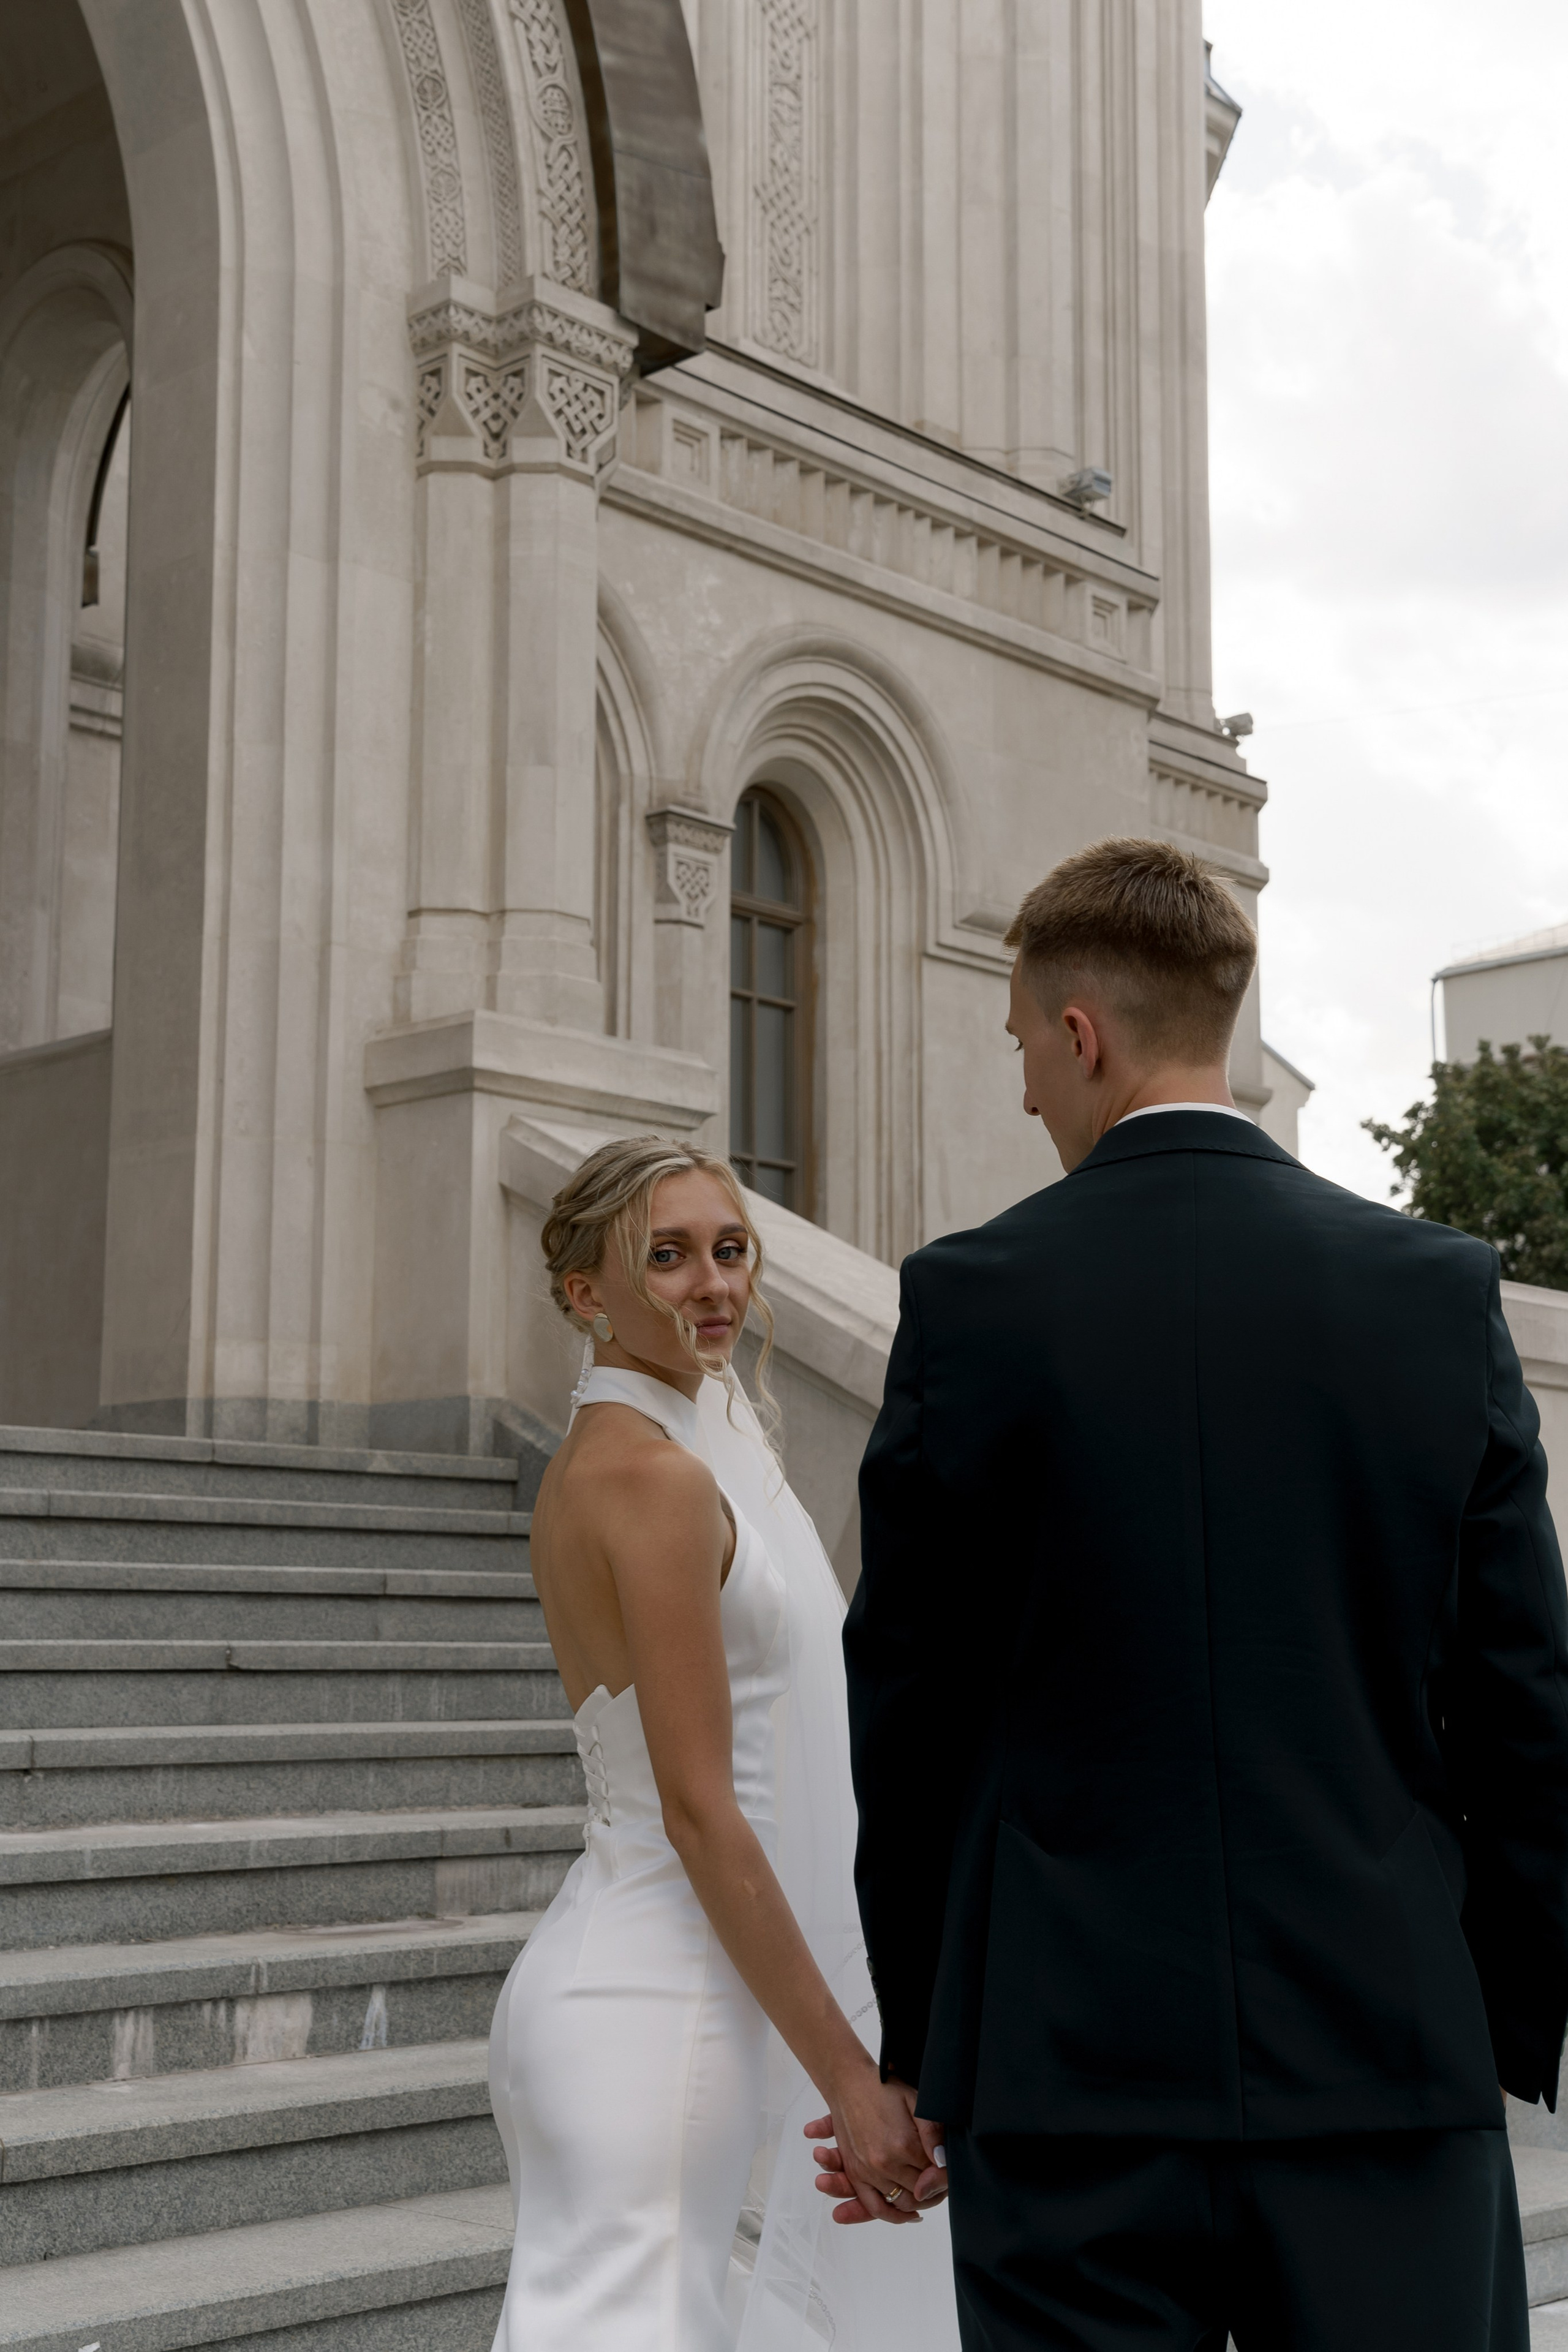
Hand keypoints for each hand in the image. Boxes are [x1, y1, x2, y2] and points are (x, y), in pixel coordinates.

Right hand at [804, 2078, 946, 2224]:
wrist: (847, 2083)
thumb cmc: (883, 2089)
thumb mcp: (916, 2101)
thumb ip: (932, 2132)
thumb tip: (942, 2161)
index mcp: (904, 2144)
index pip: (934, 2173)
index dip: (944, 2173)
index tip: (947, 2169)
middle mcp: (885, 2163)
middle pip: (920, 2191)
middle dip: (934, 2189)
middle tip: (941, 2182)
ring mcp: (868, 2171)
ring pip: (901, 2202)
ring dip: (917, 2203)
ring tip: (927, 2196)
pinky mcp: (855, 2175)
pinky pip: (874, 2207)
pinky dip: (892, 2215)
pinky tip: (907, 2213)